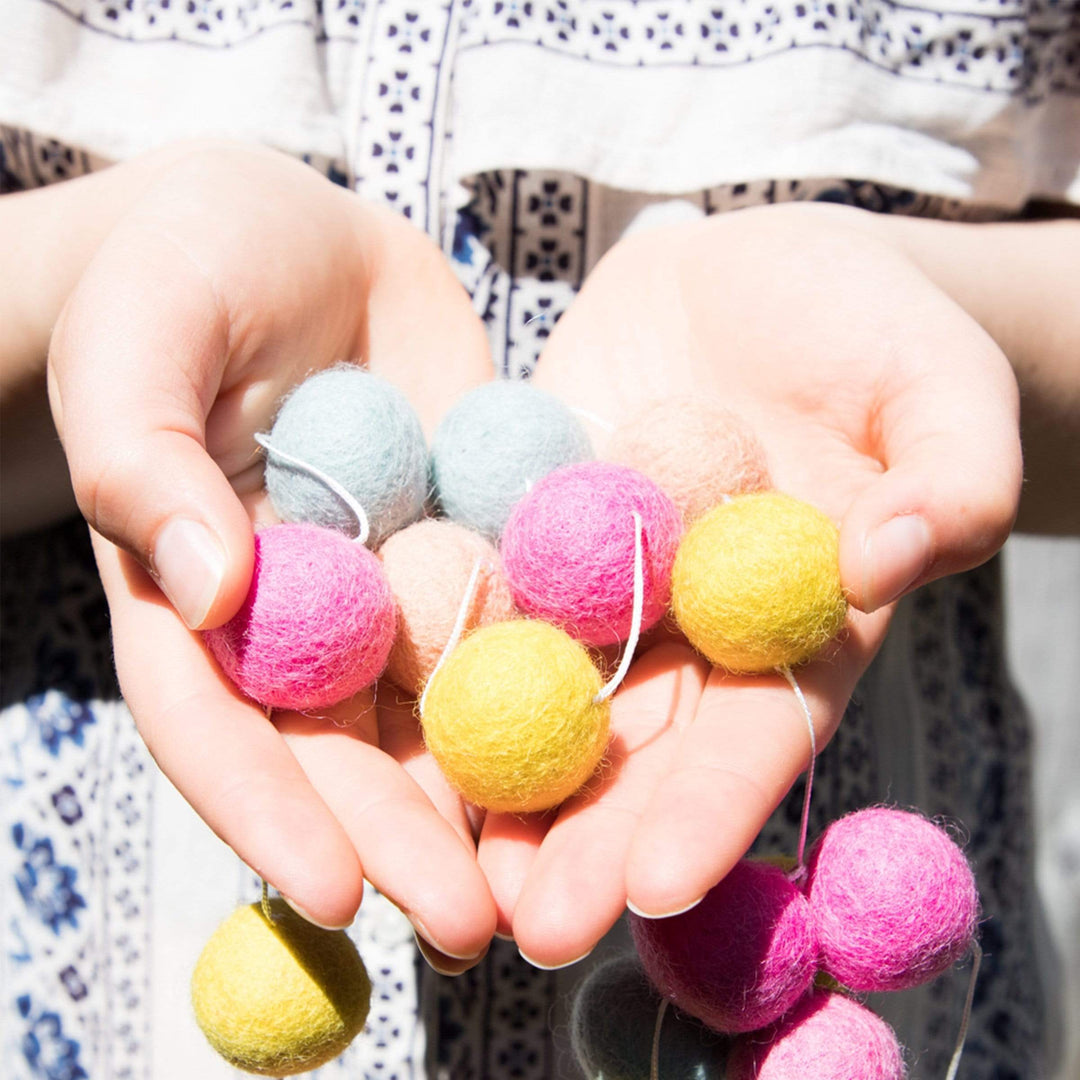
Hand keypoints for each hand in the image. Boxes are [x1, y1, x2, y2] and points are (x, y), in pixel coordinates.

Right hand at [43, 142, 496, 957]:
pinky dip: (556, 669)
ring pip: (437, 705)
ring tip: (560, 874)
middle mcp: (297, 615)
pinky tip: (617, 732)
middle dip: (403, 838)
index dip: (268, 811)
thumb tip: (206, 586)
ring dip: (491, 792)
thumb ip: (146, 458)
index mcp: (197, 594)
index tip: (335, 892)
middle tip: (477, 927)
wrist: (289, 234)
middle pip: (341, 746)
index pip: (217, 724)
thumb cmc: (181, 271)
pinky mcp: (470, 534)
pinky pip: (515, 607)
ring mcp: (390, 581)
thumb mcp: (141, 342)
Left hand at [477, 202, 1022, 965]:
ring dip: (494, 778)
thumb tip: (889, 557)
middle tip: (528, 924)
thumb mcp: (943, 390)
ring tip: (438, 861)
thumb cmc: (880, 330)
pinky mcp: (531, 519)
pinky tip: (379, 704)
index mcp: (795, 629)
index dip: (713, 810)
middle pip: (638, 750)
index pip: (759, 735)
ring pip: (545, 692)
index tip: (659, 885)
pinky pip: (482, 584)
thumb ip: (950, 478)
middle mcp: (689, 630)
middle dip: (587, 839)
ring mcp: (601, 582)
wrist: (764, 267)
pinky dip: (436, 646)